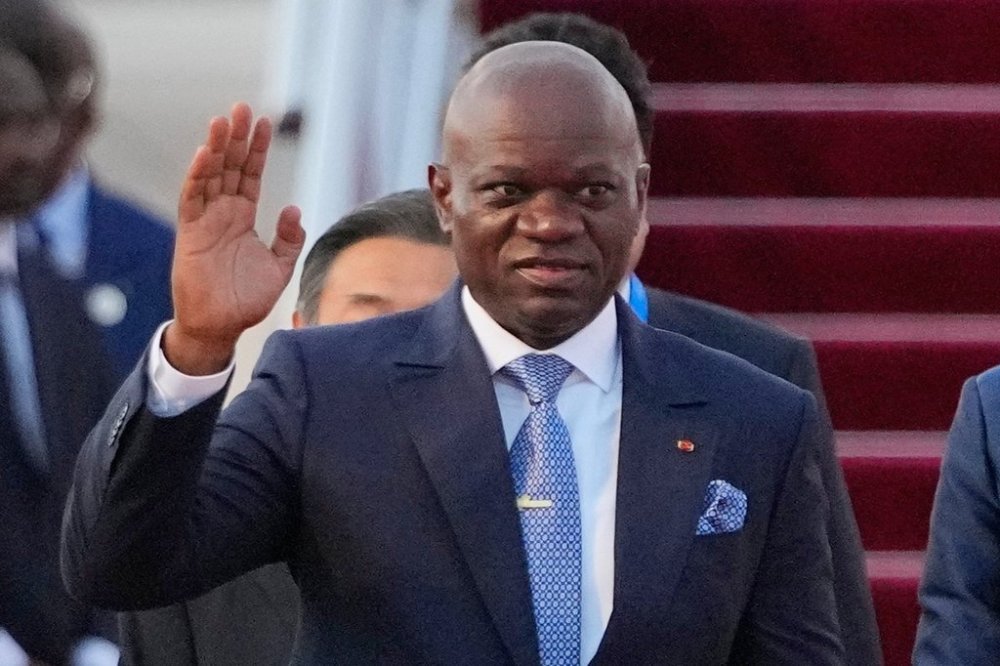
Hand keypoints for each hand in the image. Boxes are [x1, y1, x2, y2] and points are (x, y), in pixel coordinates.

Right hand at [165, 103, 304, 373]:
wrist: (220, 326)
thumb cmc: (245, 300)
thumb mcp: (279, 267)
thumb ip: (289, 239)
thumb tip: (294, 208)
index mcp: (243, 218)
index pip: (250, 175)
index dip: (256, 150)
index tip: (264, 121)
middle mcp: (223, 214)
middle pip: (230, 167)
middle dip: (236, 138)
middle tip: (243, 107)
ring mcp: (205, 221)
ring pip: (210, 176)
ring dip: (216, 148)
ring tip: (223, 120)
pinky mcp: (190, 234)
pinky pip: (192, 200)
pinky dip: (197, 177)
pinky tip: (204, 155)